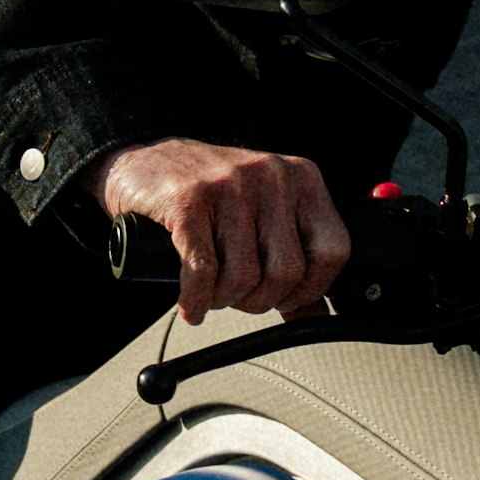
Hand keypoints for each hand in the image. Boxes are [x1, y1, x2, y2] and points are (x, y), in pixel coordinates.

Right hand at [93, 137, 351, 325]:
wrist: (146, 163)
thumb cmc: (211, 196)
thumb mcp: (264, 217)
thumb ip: (295, 262)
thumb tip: (318, 316)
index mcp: (302, 179)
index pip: (334, 251)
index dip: (311, 289)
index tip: (285, 299)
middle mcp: (272, 176)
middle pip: (287, 271)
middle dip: (261, 301)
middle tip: (240, 298)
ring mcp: (230, 185)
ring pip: (244, 276)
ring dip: (224, 300)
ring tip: (213, 293)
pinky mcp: (188, 201)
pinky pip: (202, 272)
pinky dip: (196, 300)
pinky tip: (191, 306)